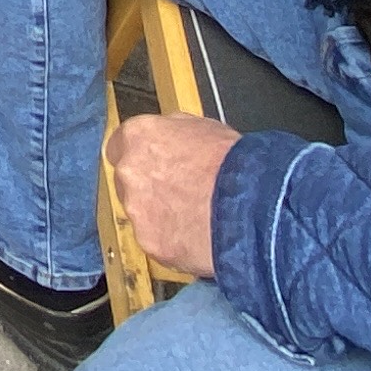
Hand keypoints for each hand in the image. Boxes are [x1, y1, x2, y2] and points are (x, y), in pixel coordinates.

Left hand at [110, 111, 237, 277]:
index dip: (139, 156)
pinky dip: (172, 241)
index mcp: (139, 136)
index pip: (119, 145)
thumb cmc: (234, 164)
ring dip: (160, 216)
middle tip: (179, 193)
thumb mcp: (205, 128)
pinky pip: (156, 241)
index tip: (152, 164)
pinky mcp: (149, 242)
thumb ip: (174, 133)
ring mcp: (137, 210)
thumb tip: (169, 136)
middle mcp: (130, 172)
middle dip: (148, 188)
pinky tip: (196, 235)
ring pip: (141, 214)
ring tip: (195, 216)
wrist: (251, 206)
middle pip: (127, 182)